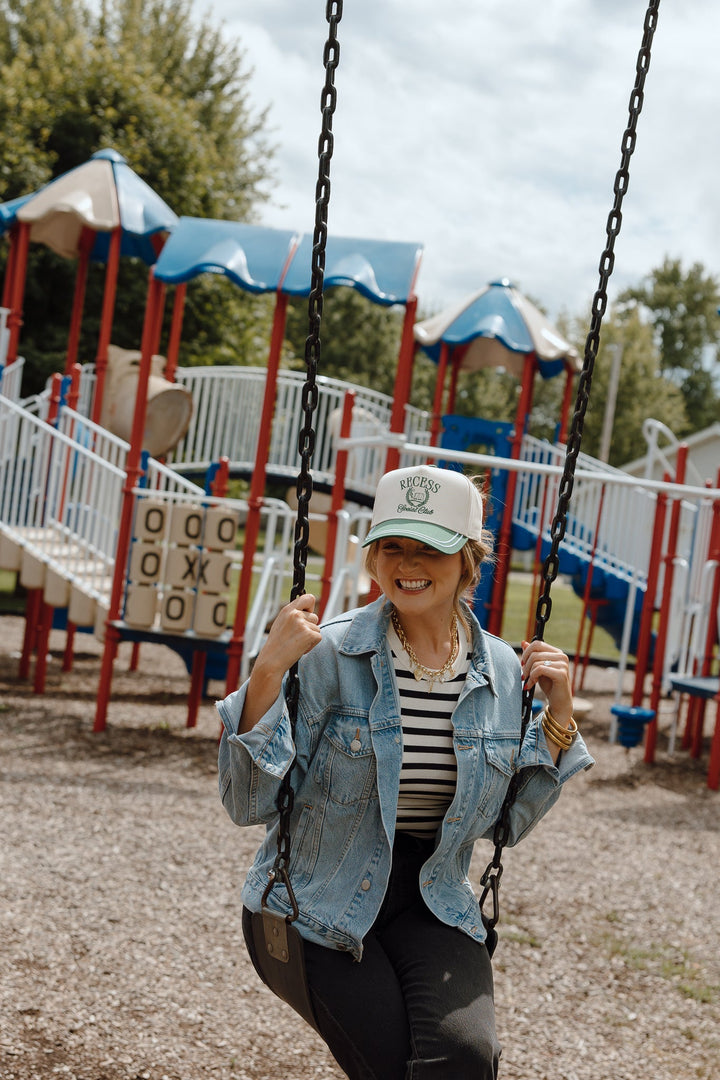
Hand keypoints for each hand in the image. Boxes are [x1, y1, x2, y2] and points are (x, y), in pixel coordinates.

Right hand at [239, 594, 321, 733]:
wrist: (271, 660)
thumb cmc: (276, 645)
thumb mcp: (282, 624)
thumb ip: (294, 616)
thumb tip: (311, 612)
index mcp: (288, 610)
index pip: (308, 598)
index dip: (310, 606)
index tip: (308, 613)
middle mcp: (295, 614)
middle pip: (315, 616)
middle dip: (310, 627)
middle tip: (296, 637)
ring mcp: (302, 624)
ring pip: (317, 628)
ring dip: (310, 637)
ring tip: (296, 643)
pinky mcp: (309, 634)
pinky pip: (319, 637)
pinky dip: (312, 645)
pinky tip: (299, 649)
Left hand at [520, 640, 573, 726]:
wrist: (559, 702)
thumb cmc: (549, 685)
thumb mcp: (538, 668)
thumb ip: (532, 656)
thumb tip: (524, 642)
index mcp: (557, 652)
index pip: (537, 643)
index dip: (526, 653)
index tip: (522, 664)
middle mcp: (562, 656)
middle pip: (534, 652)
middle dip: (526, 664)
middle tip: (524, 675)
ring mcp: (563, 664)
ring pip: (536, 661)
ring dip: (528, 673)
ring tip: (528, 682)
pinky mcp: (561, 674)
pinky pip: (539, 669)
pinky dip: (532, 677)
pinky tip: (531, 684)